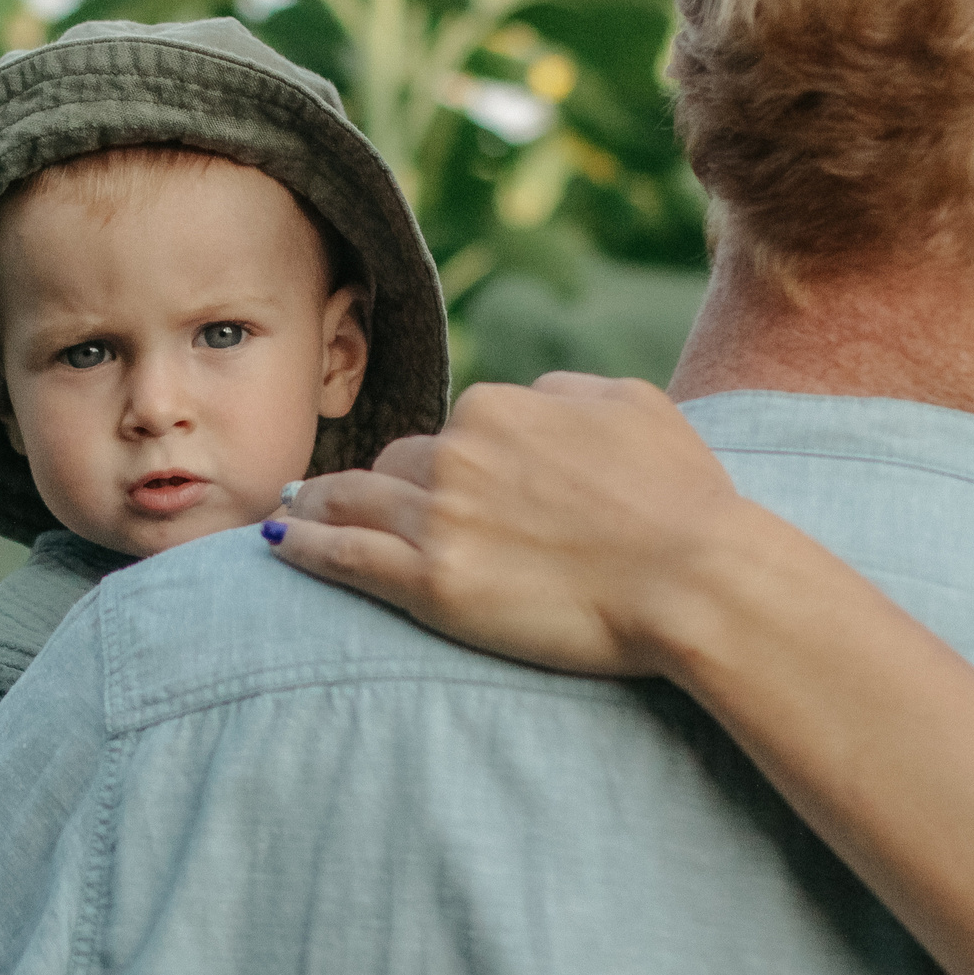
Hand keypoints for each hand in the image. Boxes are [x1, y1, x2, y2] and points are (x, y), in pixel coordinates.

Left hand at [270, 373, 772, 676]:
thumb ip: (566, 391)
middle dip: (386, 484)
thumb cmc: (682, 495)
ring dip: (318, 503)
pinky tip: (278, 544)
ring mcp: (439, 520)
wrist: (695, 578)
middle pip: (397, 465)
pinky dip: (305, 546)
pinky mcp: (431, 583)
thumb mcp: (632, 403)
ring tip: (292, 508)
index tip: (448, 483)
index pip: (451, 429)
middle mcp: (457, 454)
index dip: (451, 460)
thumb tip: (531, 395)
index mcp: (500, 407)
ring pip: (356, 502)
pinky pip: (344, 556)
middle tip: (353, 498)